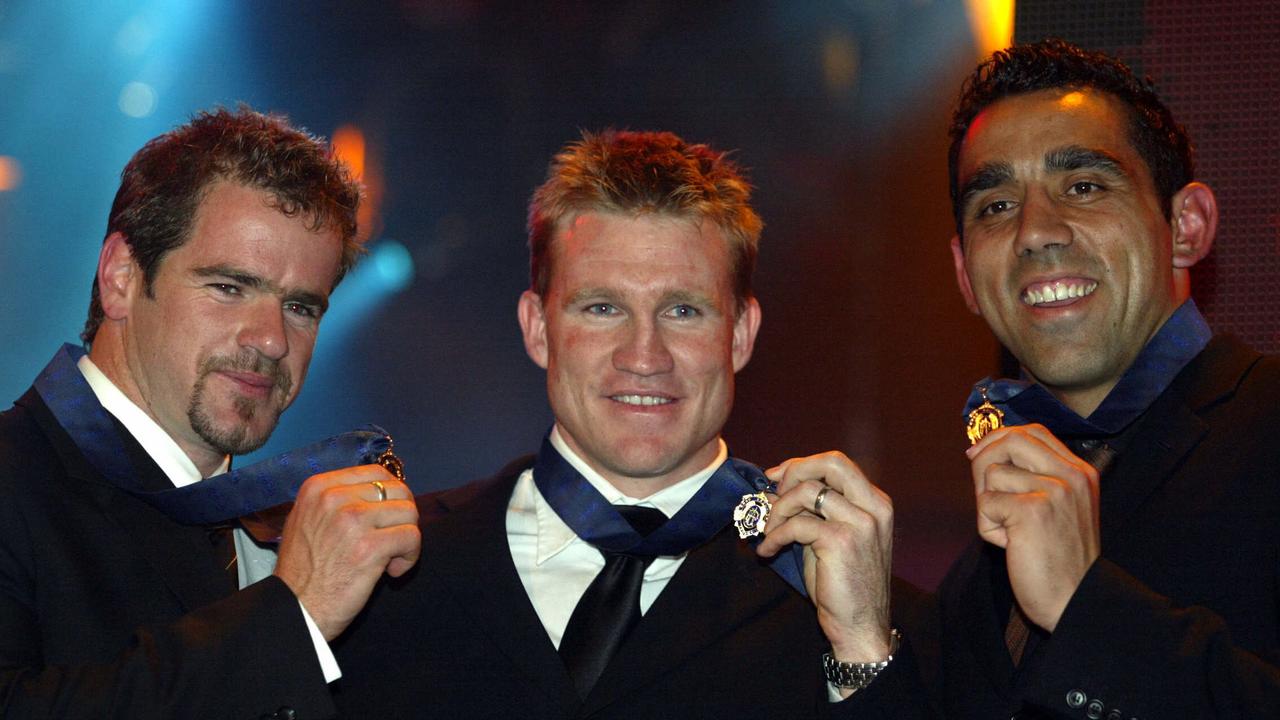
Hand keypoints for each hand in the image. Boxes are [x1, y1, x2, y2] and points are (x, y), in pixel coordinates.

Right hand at [273, 465, 420, 639]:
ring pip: (408, 513)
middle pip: (398, 491)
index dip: (390, 497)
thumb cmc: (303, 571)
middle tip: (390, 541)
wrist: (294, 610)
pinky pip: (411, 537)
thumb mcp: (307, 520)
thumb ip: (337, 501)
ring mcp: (352, 521)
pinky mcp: (369, 547)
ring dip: (406, 538)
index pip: (377, 473)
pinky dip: (409, 557)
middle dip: (402, 518)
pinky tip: (391, 571)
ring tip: (389, 559)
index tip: (385, 520)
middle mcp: (334, 498)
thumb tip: (380, 490)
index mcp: (319, 487)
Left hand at [755, 451, 894, 672]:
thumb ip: (809, 512)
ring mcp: (861, 523)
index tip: (776, 478)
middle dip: (793, 471)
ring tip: (768, 531)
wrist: (860, 626)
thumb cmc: (842, 585)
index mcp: (875, 503)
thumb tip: (771, 491)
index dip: (802, 465)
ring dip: (778, 509)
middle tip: (773, 494)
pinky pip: (796, 524)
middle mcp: (873, 508)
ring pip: (808, 491)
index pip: (837, 463)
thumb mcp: (828, 539)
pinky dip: (774, 535)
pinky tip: (767, 551)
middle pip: (831, 462)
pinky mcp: (841, 541)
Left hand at [967, 424, 1099, 631]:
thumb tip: (986, 451)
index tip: (978, 453)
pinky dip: (988, 527)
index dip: (999, 438)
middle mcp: (1071, 475)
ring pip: (991, 473)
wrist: (1076, 601)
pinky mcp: (1032, 510)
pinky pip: (986, 503)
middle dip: (984, 461)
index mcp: (1079, 472)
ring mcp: (1053, 490)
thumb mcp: (1057, 509)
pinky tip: (1011, 546)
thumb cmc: (1058, 560)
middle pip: (1010, 440)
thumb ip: (1034, 478)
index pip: (1033, 431)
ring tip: (1012, 532)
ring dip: (988, 506)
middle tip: (985, 494)